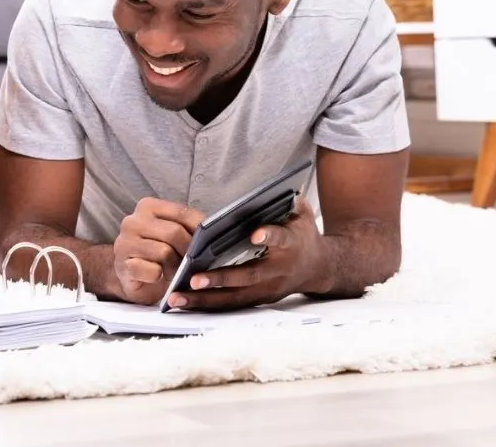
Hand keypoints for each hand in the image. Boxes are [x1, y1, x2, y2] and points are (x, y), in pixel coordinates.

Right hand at [112, 197, 204, 305]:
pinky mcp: (123, 266)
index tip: (210, 240)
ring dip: (176, 267)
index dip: (200, 227)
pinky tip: (159, 277)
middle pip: (174, 233)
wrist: (129, 275)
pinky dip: (161, 277)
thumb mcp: (170, 234)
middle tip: (194, 262)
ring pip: (164, 252)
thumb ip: (185, 227)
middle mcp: (133, 221)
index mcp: (147, 206)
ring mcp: (125, 243)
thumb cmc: (155, 252)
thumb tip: (212, 232)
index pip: (181, 212)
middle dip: (189, 250)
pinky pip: (152, 271)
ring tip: (177, 271)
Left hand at [165, 196, 327, 311]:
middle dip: (220, 279)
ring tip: (177, 298)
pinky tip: (183, 303)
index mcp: (291, 245)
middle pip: (248, 277)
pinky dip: (207, 305)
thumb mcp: (302, 213)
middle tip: (194, 279)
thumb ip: (288, 201)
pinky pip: (230, 305)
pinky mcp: (258, 300)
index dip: (270, 237)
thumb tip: (273, 190)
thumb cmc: (302, 234)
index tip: (255, 235)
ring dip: (205, 300)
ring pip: (234, 298)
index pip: (281, 239)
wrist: (319, 267)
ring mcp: (267, 290)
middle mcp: (278, 271)